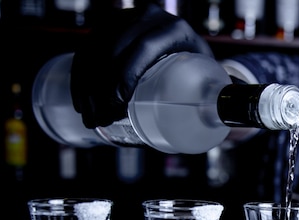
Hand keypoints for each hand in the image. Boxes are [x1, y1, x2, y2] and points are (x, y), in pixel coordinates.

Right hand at [70, 2, 212, 128]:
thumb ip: (214, 98)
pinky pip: (86, 50)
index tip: (118, 106)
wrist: (187, 52)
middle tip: (102, 119)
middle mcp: (148, 18)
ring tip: (92, 118)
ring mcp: (124, 20)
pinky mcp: (108, 28)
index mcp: (174, 28)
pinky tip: (81, 102)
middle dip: (102, 89)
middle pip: (114, 51)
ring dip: (88, 87)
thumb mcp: (208, 78)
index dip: (126, 76)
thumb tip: (218, 121)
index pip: (144, 48)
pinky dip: (80, 77)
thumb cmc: (200, 71)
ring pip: (95, 51)